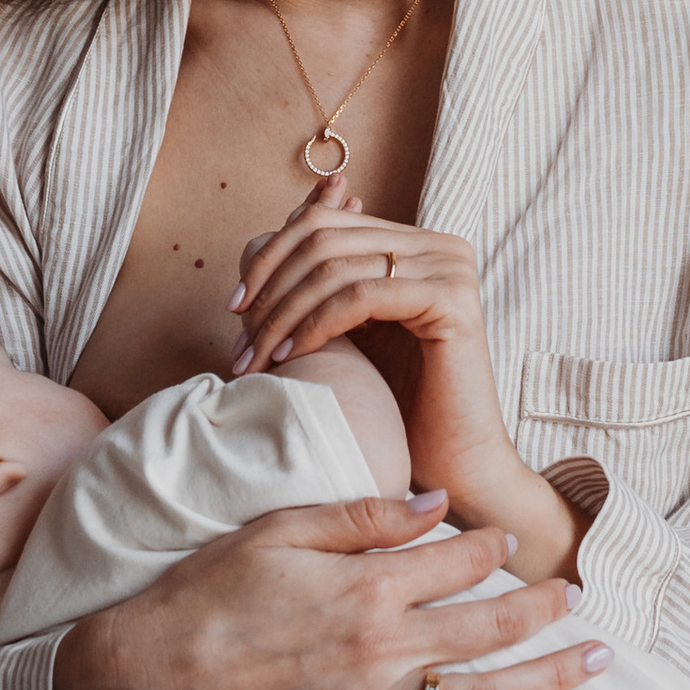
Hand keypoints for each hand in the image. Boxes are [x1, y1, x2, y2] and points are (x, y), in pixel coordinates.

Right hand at [48, 491, 610, 689]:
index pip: (459, 559)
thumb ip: (365, 514)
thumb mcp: (280, 529)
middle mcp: (384, 651)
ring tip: (591, 661)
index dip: (488, 544)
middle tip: (580, 597)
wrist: (145, 678)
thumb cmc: (205, 593)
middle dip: (544, 608)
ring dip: (544, 679)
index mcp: (371, 587)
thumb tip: (436, 501)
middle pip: (491, 627)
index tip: (504, 538)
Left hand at [231, 182, 581, 577]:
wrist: (453, 467)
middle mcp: (437, 245)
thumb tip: (250, 245)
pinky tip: (291, 357)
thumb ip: (314, 289)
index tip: (236, 308)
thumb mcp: (345, 336)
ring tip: (256, 359)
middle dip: (270, 288)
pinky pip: (361, 296)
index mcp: (414, 244)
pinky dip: (315, 324)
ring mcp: (449, 267)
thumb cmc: (397, 411)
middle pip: (323, 237)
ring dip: (283, 313)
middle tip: (240, 342)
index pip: (323, 221)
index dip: (269, 257)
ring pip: (334, 266)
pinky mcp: (451, 299)